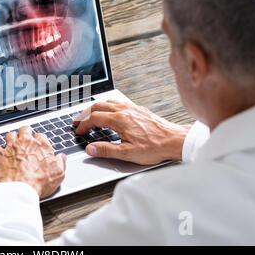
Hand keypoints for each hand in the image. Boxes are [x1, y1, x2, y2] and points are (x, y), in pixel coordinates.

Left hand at [0, 126, 66, 198]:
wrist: (19, 190)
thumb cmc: (38, 182)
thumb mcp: (58, 174)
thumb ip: (61, 163)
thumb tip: (62, 158)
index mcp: (41, 145)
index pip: (41, 136)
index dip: (39, 140)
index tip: (39, 145)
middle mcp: (25, 142)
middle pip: (24, 130)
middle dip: (25, 133)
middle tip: (25, 138)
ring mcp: (11, 147)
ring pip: (10, 135)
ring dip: (11, 138)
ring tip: (12, 142)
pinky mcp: (0, 155)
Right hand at [73, 100, 189, 164]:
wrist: (175, 140)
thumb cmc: (155, 147)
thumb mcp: (127, 153)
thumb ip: (106, 150)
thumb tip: (90, 149)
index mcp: (120, 120)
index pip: (94, 118)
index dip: (83, 125)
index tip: (79, 131)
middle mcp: (125, 110)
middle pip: (98, 106)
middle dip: (85, 114)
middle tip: (79, 121)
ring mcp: (132, 108)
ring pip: (108, 102)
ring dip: (96, 108)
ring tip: (90, 115)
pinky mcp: (139, 109)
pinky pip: (118, 102)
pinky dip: (108, 105)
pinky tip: (110, 111)